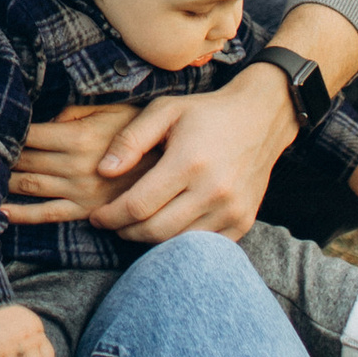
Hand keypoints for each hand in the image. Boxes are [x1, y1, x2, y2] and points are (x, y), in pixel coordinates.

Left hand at [0, 101, 144, 224]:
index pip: (32, 134)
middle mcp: (76, 167)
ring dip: (5, 181)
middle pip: (26, 160)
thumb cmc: (146, 134)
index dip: (9, 130)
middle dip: (1, 155)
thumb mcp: (117, 110)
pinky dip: (21, 215)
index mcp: (82, 138)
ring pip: (31, 186)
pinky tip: (0, 212)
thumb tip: (51, 119)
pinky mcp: (85, 212)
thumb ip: (80, 112)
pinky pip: (47, 215)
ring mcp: (79, 193)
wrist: (178, 169)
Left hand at [78, 68, 301, 244]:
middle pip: (155, 230)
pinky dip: (179, 243)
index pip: (138, 205)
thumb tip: (103, 171)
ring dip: (149, 240)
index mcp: (189, 162)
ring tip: (135, 225)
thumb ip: (130, 140)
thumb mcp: (165, 111)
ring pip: (177, 243)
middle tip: (112, 223)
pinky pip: (202, 246)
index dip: (111, 216)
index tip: (97, 216)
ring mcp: (231, 210)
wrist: (261, 119)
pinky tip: (166, 227)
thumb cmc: (206, 113)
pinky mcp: (242, 221)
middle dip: (125, 231)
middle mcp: (213, 191)